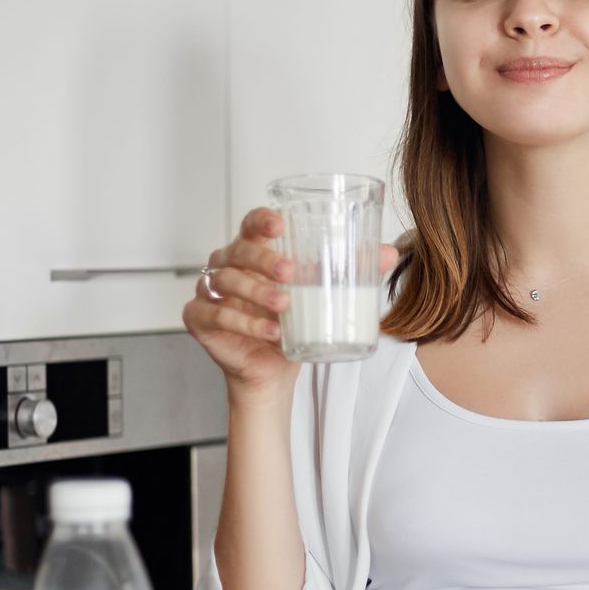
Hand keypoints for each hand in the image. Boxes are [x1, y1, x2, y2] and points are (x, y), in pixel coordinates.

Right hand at [183, 207, 399, 402]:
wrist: (275, 369)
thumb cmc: (294, 324)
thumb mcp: (324, 294)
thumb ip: (352, 270)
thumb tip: (389, 253)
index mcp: (255, 252)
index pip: (252, 224)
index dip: (262, 220)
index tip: (280, 225)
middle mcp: (228, 266)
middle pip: (238, 250)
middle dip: (263, 260)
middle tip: (291, 274)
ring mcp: (210, 291)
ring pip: (224, 280)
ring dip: (256, 293)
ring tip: (285, 307)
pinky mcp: (200, 319)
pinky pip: (213, 313)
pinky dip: (242, 323)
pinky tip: (270, 332)